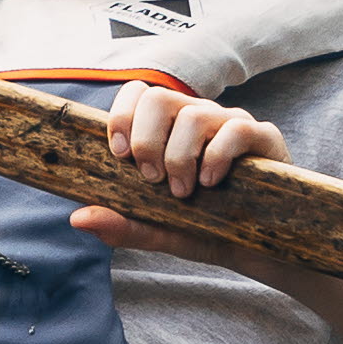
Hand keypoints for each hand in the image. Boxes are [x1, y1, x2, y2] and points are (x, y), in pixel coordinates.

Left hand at [67, 82, 295, 266]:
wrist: (261, 249)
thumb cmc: (207, 230)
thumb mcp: (159, 231)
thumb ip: (121, 225)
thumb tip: (77, 218)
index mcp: (167, 130)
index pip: (138, 93)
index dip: (121, 116)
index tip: (119, 155)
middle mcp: (197, 118)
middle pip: (159, 97)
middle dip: (147, 140)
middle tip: (153, 179)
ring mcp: (231, 124)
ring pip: (194, 115)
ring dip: (179, 156)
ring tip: (183, 192)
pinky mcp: (265, 139)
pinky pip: (236, 129)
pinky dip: (217, 156)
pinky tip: (211, 183)